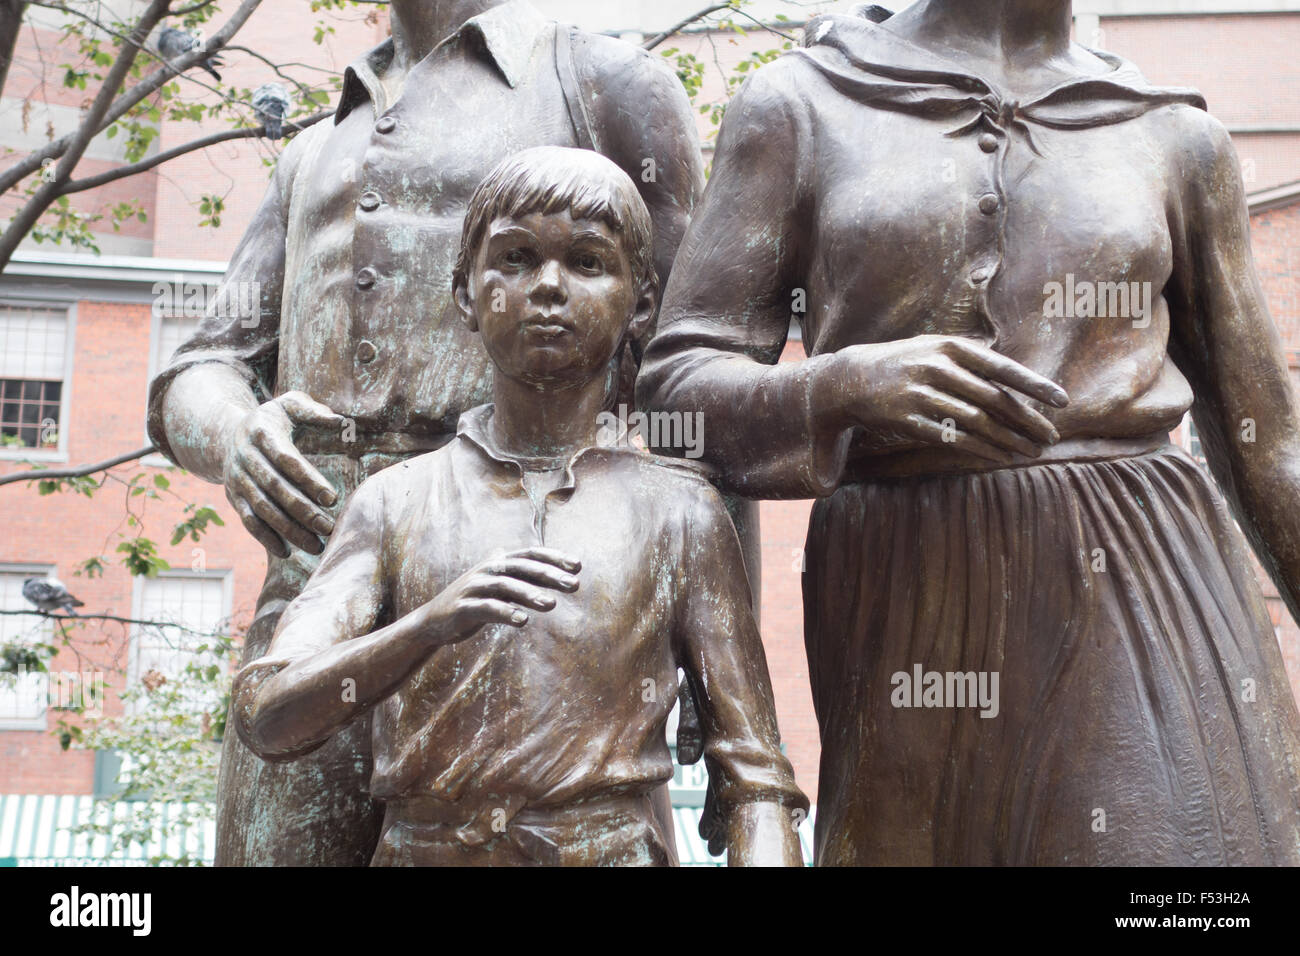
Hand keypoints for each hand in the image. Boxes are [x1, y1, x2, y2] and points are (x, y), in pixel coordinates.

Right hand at [223, 391, 348, 557]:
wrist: (229, 433)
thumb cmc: (274, 420)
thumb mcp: (291, 404)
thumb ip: (314, 411)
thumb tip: (340, 421)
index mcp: (262, 433)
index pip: (286, 460)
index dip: (308, 480)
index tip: (332, 498)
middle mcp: (245, 458)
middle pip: (275, 489)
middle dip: (303, 511)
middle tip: (330, 528)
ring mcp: (236, 479)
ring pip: (262, 509)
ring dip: (289, 531)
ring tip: (317, 546)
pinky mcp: (233, 497)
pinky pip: (248, 521)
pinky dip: (265, 539)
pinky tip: (287, 553)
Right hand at [417, 548, 581, 646]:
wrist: (434, 621)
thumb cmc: (472, 601)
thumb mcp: (497, 586)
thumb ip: (520, 576)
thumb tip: (544, 566)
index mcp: (498, 562)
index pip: (530, 553)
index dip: (554, 557)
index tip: (578, 566)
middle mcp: (487, 570)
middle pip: (522, 567)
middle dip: (549, 575)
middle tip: (574, 585)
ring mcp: (474, 587)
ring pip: (506, 586)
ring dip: (530, 594)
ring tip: (552, 604)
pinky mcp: (463, 607)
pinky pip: (487, 608)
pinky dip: (506, 612)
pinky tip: (523, 621)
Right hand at [818, 335, 1069, 461]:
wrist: (851, 379)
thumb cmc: (905, 362)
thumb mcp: (936, 348)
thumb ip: (973, 360)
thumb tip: (1018, 379)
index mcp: (950, 347)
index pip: (1003, 367)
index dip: (1035, 385)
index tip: (1062, 401)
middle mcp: (937, 368)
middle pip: (994, 399)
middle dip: (1027, 420)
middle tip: (1050, 436)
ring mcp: (921, 395)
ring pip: (976, 422)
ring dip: (1008, 439)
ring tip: (1030, 451)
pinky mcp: (908, 420)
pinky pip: (952, 438)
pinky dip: (980, 449)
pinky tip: (1000, 457)